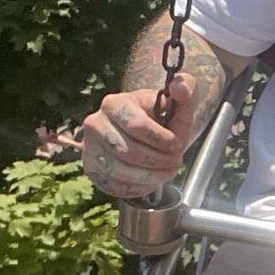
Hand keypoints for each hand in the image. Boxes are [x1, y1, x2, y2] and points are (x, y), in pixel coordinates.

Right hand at [79, 75, 195, 198]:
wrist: (141, 134)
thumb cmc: (159, 118)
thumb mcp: (175, 103)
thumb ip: (185, 90)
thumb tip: (180, 86)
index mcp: (114, 103)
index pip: (136, 125)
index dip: (161, 140)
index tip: (177, 145)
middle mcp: (95, 124)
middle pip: (129, 151)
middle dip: (159, 161)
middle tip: (175, 162)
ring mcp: (89, 148)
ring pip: (121, 171)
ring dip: (151, 177)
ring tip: (167, 172)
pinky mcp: (91, 169)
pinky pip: (113, 185)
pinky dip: (137, 188)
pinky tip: (151, 181)